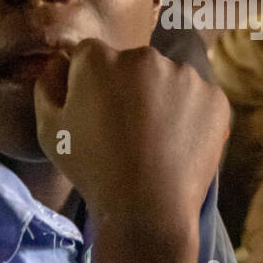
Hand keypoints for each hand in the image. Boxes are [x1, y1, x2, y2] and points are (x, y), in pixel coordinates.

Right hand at [33, 38, 228, 257]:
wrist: (147, 208)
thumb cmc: (92, 170)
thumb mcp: (50, 131)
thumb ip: (48, 86)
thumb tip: (59, 62)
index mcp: (99, 59)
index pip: (90, 55)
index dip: (89, 82)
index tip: (96, 112)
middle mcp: (144, 55)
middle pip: (132, 63)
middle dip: (127, 86)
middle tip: (126, 128)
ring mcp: (185, 75)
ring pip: (168, 79)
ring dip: (161, 98)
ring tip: (155, 139)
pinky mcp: (215, 97)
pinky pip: (198, 99)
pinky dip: (191, 115)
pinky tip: (178, 143)